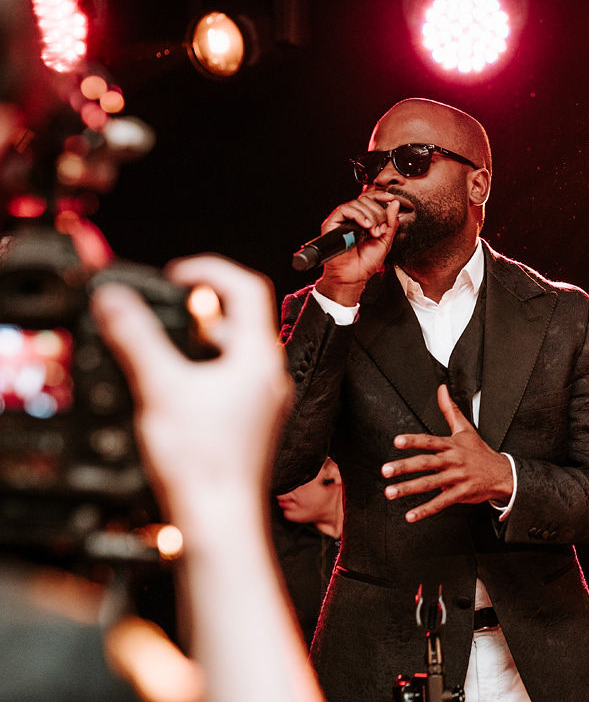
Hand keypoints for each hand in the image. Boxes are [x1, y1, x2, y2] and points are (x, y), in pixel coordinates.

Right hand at [89, 255, 291, 515]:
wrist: (219, 519)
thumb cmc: (203, 462)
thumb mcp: (160, 386)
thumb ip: (136, 338)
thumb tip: (117, 300)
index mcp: (260, 358)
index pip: (247, 289)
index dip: (210, 270)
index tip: (176, 274)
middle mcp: (270, 376)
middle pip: (241, 320)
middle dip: (199, 308)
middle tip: (164, 308)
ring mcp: (264, 402)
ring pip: (234, 352)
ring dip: (199, 341)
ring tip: (162, 347)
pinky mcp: (251, 424)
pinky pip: (231, 381)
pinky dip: (203, 370)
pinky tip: (174, 386)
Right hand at [314, 188, 400, 304]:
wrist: (354, 277)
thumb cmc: (366, 263)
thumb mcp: (385, 241)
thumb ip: (391, 223)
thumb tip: (395, 204)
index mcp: (364, 220)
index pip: (370, 200)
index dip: (380, 196)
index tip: (391, 198)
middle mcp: (352, 218)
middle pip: (366, 201)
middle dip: (377, 214)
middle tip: (379, 230)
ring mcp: (341, 220)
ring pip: (356, 204)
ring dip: (369, 216)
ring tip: (373, 232)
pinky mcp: (331, 224)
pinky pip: (344, 210)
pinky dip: (358, 215)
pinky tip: (365, 226)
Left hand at [380, 385, 513, 521]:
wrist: (502, 473)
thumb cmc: (479, 451)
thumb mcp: (466, 428)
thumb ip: (450, 409)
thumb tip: (441, 389)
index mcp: (451, 445)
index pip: (430, 441)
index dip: (413, 440)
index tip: (397, 441)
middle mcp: (452, 461)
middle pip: (426, 463)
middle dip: (404, 467)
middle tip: (385, 470)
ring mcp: (456, 478)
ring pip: (429, 484)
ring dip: (408, 489)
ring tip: (390, 492)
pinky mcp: (460, 494)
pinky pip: (440, 503)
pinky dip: (425, 510)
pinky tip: (410, 515)